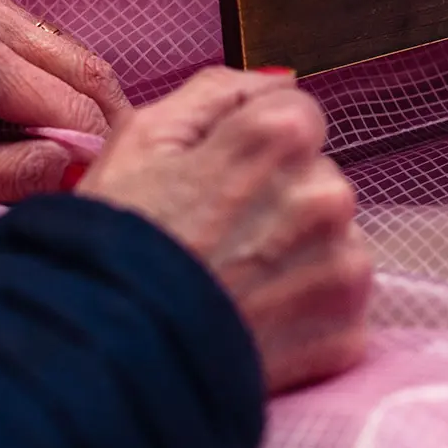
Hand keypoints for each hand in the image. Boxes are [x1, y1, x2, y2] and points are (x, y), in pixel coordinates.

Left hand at [0, 0, 130, 201]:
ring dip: (84, 103)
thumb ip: (7, 174)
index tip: (88, 181)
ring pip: (82, 57)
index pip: (71, 106)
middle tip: (91, 166)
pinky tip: (39, 109)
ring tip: (59, 142)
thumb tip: (78, 165)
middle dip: (101, 126)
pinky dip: (62, 82)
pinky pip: (57, 44)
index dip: (91, 150)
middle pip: (90, 73)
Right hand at [78, 68, 371, 393]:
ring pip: (334, 241)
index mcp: (279, 138)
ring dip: (296, 256)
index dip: (253, 146)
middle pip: (317, 179)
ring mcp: (343, 267)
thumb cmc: (109, 248)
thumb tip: (275, 82)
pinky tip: (252, 321)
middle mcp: (327, 195)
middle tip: (216, 240)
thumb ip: (216, 93)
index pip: (298, 115)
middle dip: (278, 200)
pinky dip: (304, 313)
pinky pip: (338, 306)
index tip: (220, 182)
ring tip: (232, 285)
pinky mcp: (348, 333)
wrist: (99, 365)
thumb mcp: (138, 140)